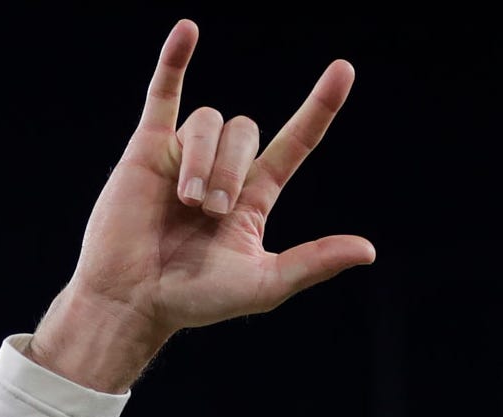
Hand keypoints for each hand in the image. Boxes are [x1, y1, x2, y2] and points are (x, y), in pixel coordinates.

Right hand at [30, 18, 375, 390]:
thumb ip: (314, 262)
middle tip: (208, 212)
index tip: (343, 70)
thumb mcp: (265, 285)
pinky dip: (174, 61)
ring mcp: (185, 155)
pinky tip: (188, 30)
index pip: (297, 143)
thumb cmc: (197, 299)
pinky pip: (165, 93)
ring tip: (185, 202)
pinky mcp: (147, 148)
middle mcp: (223, 170)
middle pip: (246, 131)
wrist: (134, 298)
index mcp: (255, 198)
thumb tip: (368, 251)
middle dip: (231, 169)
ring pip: (209, 122)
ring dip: (203, 160)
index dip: (319, 107)